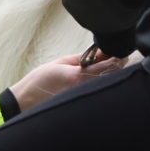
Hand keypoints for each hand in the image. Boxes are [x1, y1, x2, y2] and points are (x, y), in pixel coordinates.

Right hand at [9, 51, 127, 111]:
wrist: (27, 98)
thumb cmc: (41, 80)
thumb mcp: (62, 63)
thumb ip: (81, 58)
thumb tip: (98, 54)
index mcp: (78, 76)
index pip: (106, 66)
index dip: (117, 59)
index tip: (122, 52)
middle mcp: (83, 87)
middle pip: (109, 76)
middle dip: (117, 65)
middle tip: (121, 55)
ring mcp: (81, 94)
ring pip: (104, 82)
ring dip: (110, 73)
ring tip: (113, 62)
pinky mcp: (78, 98)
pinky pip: (94, 87)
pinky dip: (101, 80)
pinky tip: (99, 73)